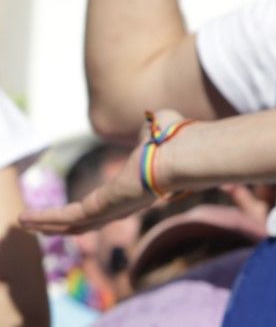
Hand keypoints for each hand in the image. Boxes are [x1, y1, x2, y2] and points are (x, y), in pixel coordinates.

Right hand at [21, 111, 178, 234]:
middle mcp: (123, 206)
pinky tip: (25, 219)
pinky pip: (67, 217)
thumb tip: (151, 122)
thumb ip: (148, 131)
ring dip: (47, 223)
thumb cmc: (173, 139)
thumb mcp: (155, 131)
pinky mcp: (101, 209)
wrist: (180, 153)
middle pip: (86, 221)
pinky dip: (45, 218)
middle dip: (61, 223)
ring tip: (24, 223)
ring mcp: (112, 211)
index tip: (79, 209)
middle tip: (39, 224)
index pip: (108, 204)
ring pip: (72, 223)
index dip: (91, 207)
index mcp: (135, 190)